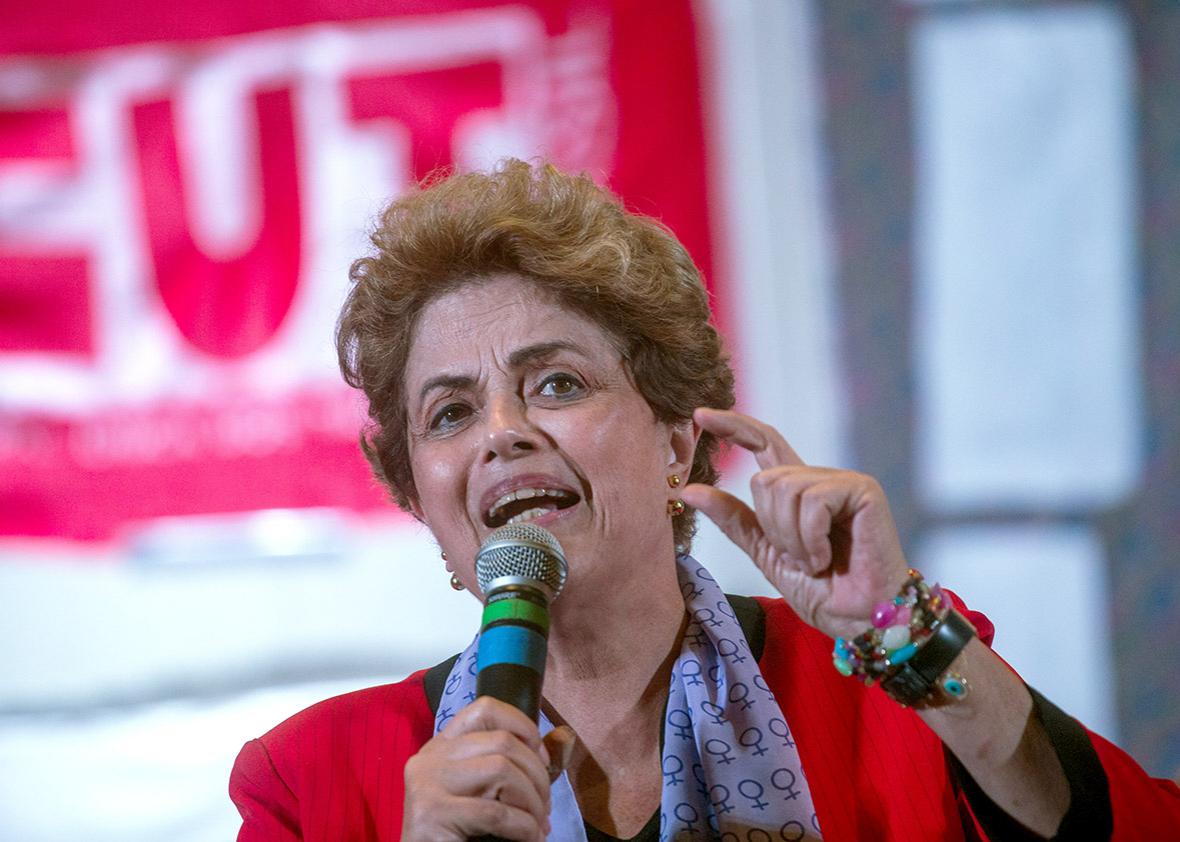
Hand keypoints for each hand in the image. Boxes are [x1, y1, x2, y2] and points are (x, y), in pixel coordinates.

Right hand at [402, 697, 571, 841]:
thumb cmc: (461, 832)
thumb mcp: (482, 790)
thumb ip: (507, 766)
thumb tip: (558, 745)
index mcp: (441, 747)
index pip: (485, 710)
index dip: (522, 726)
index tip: (542, 757)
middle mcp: (430, 757)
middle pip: (502, 741)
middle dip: (537, 775)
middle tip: (545, 807)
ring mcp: (426, 782)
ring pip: (501, 769)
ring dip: (532, 801)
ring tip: (538, 825)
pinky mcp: (431, 813)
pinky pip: (495, 812)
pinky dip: (524, 827)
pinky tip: (530, 838)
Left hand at [680, 408, 908, 639]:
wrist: (858, 620)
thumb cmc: (822, 592)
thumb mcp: (765, 552)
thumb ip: (732, 519)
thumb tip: (689, 490)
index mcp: (797, 492)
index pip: (763, 444)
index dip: (733, 427)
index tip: (700, 416)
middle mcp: (819, 480)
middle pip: (765, 478)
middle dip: (772, 527)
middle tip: (800, 559)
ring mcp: (843, 482)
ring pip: (784, 488)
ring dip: (791, 538)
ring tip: (816, 561)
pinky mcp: (862, 490)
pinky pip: (812, 501)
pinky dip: (810, 538)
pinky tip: (828, 558)